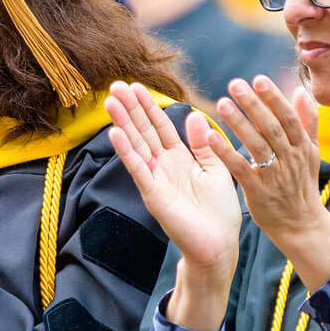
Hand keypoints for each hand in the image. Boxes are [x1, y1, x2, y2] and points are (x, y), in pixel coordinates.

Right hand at [105, 82, 240, 329]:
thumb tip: (194, 115)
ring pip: (136, 145)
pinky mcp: (153, 194)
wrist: (219, 245)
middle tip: (115, 85)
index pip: (160, 127)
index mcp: (179, 159)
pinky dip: (126, 151)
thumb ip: (203, 144)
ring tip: (110, 102)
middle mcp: (163, 166)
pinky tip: (116, 133)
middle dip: (130, 109)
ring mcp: (155, 179)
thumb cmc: (219, 212)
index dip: (148, 106)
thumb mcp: (216, 170)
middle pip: (143, 131)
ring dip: (123, 124)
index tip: (136, 86)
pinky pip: (138, 168)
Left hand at [207, 75, 329, 290]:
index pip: (289, 118)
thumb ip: (307, 122)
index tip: (259, 79)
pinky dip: (226, 152)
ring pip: (256, 145)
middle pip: (272, 127)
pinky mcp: (258, 191)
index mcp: (302, 147)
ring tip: (222, 103)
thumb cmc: (302, 185)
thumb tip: (301, 91)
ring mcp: (274, 175)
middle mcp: (290, 159)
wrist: (300, 224)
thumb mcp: (311, 153)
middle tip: (235, 84)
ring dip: (239, 123)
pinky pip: (241, 169)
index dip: (274, 98)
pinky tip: (211, 137)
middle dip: (254, 104)